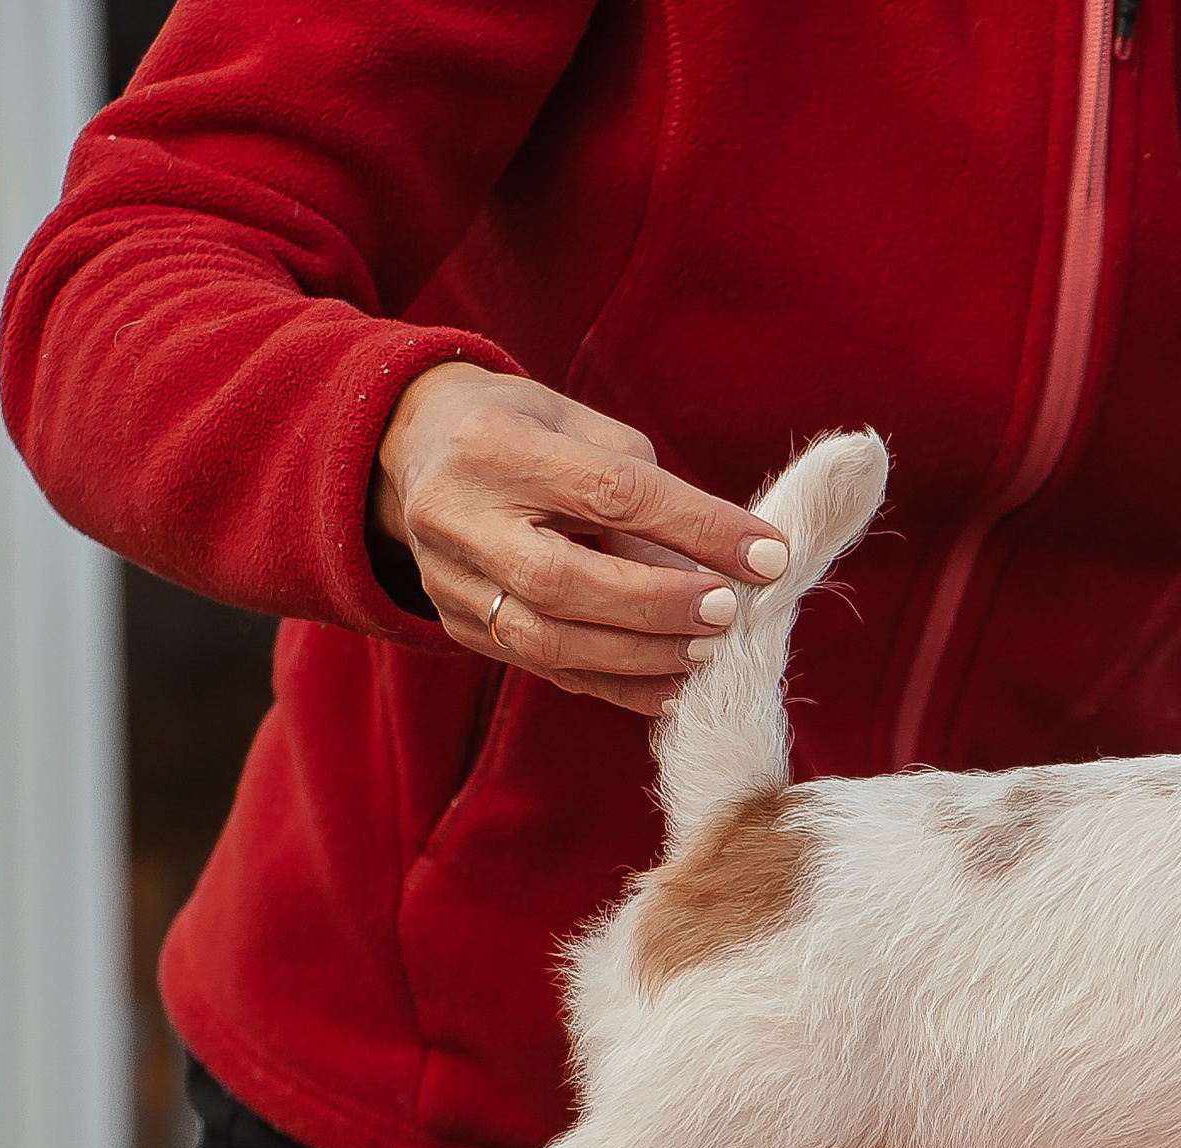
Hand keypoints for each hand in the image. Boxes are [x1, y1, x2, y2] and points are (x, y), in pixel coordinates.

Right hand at [371, 363, 788, 715]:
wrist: (413, 447)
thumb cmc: (523, 429)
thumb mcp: (582, 427)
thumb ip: (650, 490)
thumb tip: (728, 560)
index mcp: (495, 445)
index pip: (612, 493)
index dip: (699, 529)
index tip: (767, 556)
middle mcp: (457, 516)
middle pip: (563, 580)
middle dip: (659, 604)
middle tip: (726, 612)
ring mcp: (448, 578)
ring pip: (546, 638)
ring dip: (641, 655)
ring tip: (706, 651)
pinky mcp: (456, 625)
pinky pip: (543, 669)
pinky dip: (616, 685)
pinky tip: (671, 688)